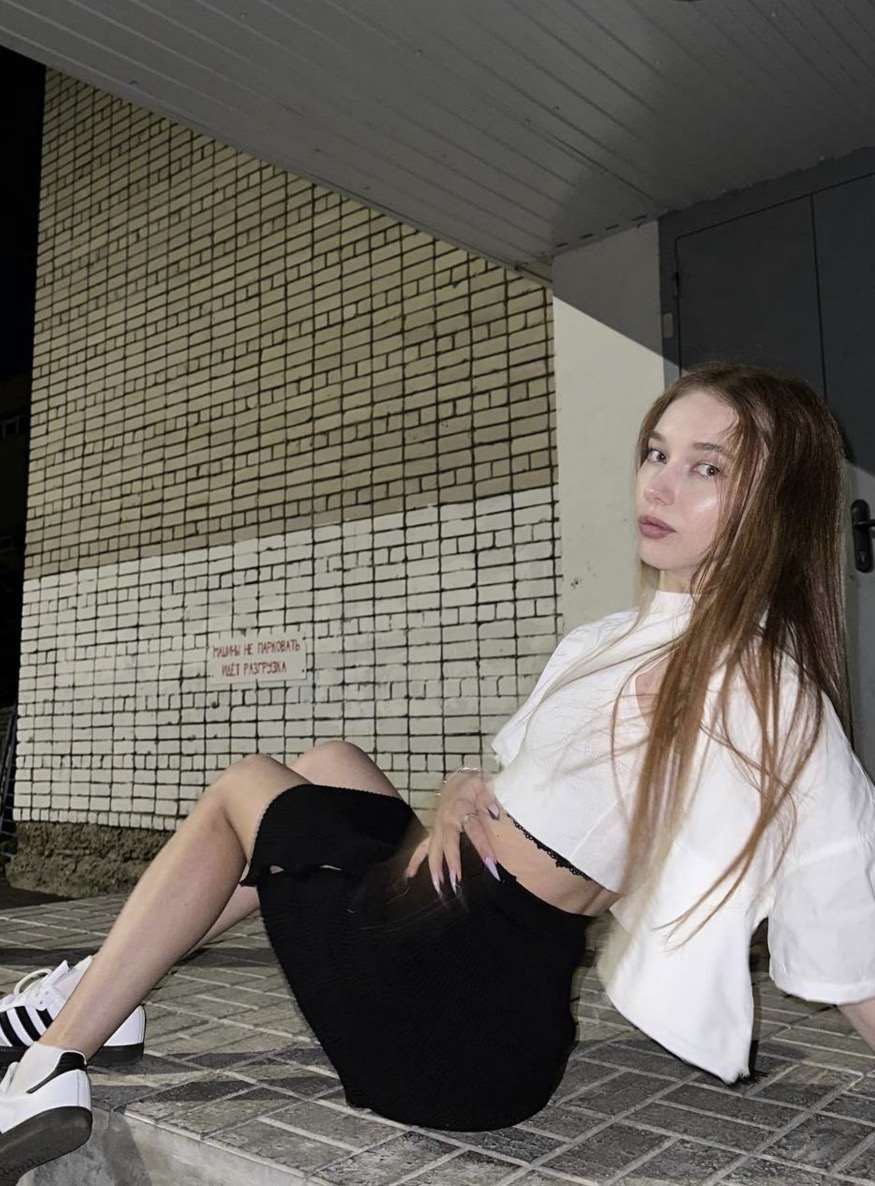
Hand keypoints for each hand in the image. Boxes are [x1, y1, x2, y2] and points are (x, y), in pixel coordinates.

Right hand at [404, 768, 501, 896]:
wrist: (457, 779)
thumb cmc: (472, 784)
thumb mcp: (483, 785)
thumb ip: (489, 798)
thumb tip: (494, 813)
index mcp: (461, 809)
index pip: (474, 831)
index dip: (483, 847)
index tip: (492, 865)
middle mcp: (446, 820)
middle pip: (449, 844)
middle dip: (453, 863)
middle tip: (457, 882)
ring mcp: (438, 827)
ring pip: (434, 850)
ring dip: (435, 868)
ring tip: (439, 887)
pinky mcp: (434, 831)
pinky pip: (422, 847)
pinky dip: (415, 860)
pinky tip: (409, 875)